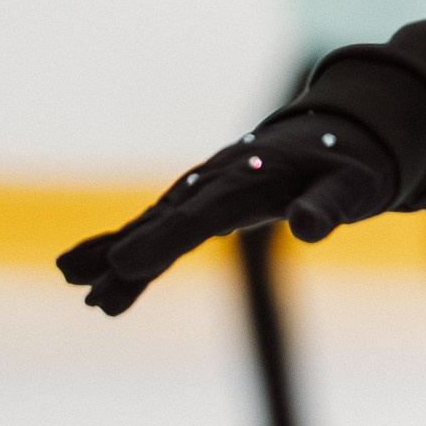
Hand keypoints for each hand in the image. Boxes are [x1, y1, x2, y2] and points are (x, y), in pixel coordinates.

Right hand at [57, 113, 396, 314]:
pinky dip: (120, 246)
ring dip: (115, 253)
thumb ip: (328, 206)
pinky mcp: (198, 202)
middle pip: (168, 220)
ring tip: (73, 281)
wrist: (336, 137)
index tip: (126, 264)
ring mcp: (203, 189)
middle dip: (132, 253)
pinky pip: (155, 226)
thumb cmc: (347, 167)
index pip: (205, 214)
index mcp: (254, 177)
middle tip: (94, 288)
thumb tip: (309, 227)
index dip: (165, 239)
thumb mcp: (352, 187)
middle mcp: (218, 180)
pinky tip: (80, 272)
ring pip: (154, 223)